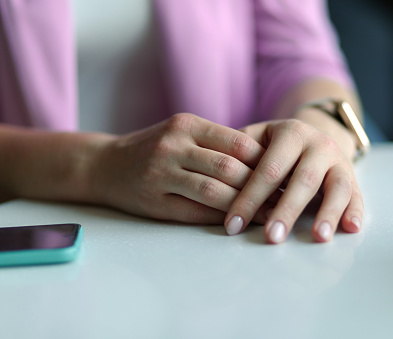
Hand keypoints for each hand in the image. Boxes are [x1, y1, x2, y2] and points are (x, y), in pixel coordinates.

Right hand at [90, 113, 270, 222]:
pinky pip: (196, 211)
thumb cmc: (154, 148)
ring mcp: (161, 174)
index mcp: (187, 124)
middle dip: (262, 186)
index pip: (238, 142)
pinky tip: (240, 222)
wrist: (104, 164)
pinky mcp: (155, 201)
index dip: (266, 160)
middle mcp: (174, 145)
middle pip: (230, 168)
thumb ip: (216, 143)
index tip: (286, 174)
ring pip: (215, 191)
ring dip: (247, 205)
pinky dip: (222, 218)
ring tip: (270, 214)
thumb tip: (265, 163)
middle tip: (287, 198)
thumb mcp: (181, 133)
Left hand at [224, 119, 362, 242]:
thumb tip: (210, 180)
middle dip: (286, 210)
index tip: (233, 226)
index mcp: (291, 133)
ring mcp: (339, 160)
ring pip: (336, 187)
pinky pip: (357, 195)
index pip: (268, 169)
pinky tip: (350, 228)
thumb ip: (238, 154)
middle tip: (272, 238)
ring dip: (327, 213)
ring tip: (318, 238)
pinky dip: (355, 211)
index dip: (250, 198)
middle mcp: (318, 144)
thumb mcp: (257, 139)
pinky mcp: (353, 177)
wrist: (314, 135)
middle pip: (303, 180)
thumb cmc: (276, 146)